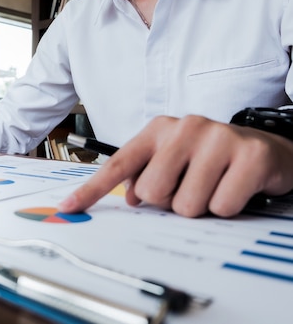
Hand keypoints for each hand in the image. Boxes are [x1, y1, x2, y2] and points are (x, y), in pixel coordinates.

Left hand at [59, 115, 292, 217]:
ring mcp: (218, 138)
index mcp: (159, 130)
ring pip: (187, 205)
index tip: (69, 207)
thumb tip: (132, 199)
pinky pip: (221, 207)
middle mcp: (185, 128)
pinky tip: (235, 188)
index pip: (119, 163)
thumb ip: (146, 176)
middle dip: (170, 201)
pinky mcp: (249, 155)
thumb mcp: (173, 161)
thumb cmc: (211, 158)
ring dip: (201, 207)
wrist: (266, 148)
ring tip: (214, 187)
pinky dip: (227, 208)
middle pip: (153, 192)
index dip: (93, 189)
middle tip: (190, 187)